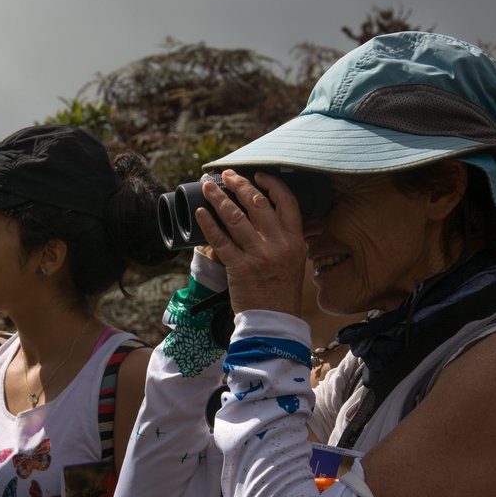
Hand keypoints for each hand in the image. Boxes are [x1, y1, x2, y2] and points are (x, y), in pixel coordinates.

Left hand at [194, 170, 305, 315]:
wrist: (274, 321)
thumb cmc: (281, 291)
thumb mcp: (294, 260)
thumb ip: (284, 237)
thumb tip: (266, 213)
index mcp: (295, 240)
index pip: (287, 202)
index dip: (272, 184)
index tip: (257, 175)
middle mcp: (279, 244)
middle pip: (257, 203)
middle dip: (239, 184)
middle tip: (226, 175)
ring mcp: (259, 255)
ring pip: (236, 217)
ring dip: (219, 198)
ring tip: (208, 187)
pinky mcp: (239, 267)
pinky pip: (220, 240)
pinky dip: (208, 224)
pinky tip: (200, 212)